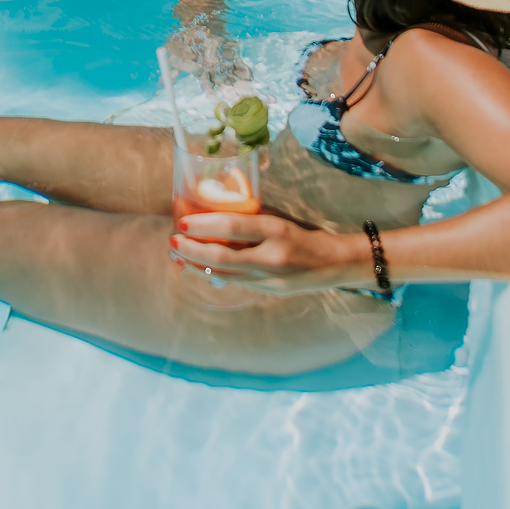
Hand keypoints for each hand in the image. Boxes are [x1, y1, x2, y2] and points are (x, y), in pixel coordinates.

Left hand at [170, 212, 368, 296]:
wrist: (336, 263)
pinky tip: (198, 268)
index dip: (204, 225)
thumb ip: (253, 219)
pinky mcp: (269, 293)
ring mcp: (270, 279)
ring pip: (224, 274)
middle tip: (173, 241)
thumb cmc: (306, 232)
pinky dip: (213, 275)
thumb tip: (216, 215)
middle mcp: (271, 257)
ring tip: (178, 256)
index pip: (233, 227)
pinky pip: (235, 282)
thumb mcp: (281, 219)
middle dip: (192, 250)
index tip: (183, 221)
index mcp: (276, 230)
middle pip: (222, 257)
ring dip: (197, 266)